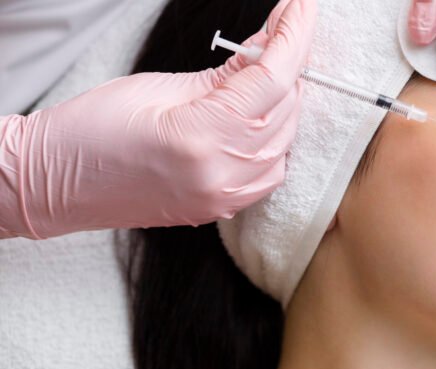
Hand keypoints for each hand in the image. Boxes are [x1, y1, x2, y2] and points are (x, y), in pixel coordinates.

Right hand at [0, 0, 316, 239]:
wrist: (58, 184)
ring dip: (284, 99)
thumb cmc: (93, 130)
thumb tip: (268, 46)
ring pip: (285, 139)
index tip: (304, 7)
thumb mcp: (161, 86)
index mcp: (204, 137)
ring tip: (265, 68)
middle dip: (288, 63)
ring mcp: (226, 198)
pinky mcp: (223, 208)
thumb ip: (227, 73)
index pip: (273, 78)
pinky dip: (275, 136)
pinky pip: (272, 168)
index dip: (294, 36)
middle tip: (279, 29)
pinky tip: (262, 113)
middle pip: (285, 108)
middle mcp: (223, 174)